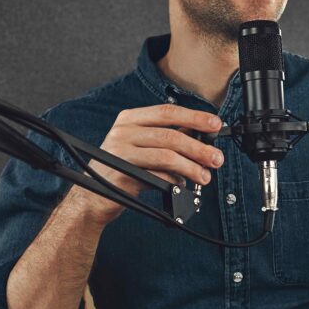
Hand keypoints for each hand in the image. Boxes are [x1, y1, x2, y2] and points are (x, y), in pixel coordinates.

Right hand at [69, 104, 224, 222]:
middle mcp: (123, 132)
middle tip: (217, 159)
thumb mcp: (140, 145)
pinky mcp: (122, 175)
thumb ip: (166, 138)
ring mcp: (120, 153)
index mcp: (129, 119)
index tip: (216, 124)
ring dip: (191, 168)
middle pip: (171, 136)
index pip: (167, 112)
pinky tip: (182, 186)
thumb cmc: (122, 168)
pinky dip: (175, 182)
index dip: (195, 117)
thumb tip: (202, 136)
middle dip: (199, 148)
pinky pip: (158, 177)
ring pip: (167, 157)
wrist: (92, 196)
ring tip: (204, 176)